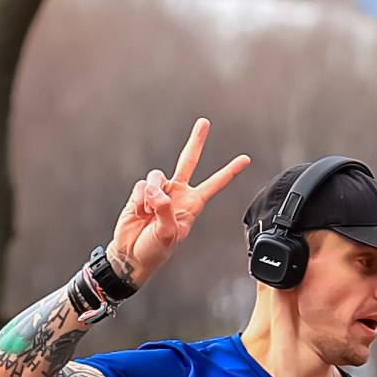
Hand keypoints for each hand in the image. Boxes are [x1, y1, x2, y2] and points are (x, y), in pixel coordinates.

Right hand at [108, 119, 251, 288]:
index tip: (245, 159)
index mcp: (192, 205)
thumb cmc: (154, 250)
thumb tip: (157, 191)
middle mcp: (177, 194)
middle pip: (189, 161)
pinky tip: (138, 213)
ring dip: (151, 194)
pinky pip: (141, 186)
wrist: (131, 254)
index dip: (229, 172)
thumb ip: (165, 209)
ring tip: (147, 213)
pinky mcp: (141, 192)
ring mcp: (159, 191)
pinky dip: (138, 200)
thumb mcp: (169, 234)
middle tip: (204, 123)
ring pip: (157, 176)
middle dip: (196, 141)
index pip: (214, 184)